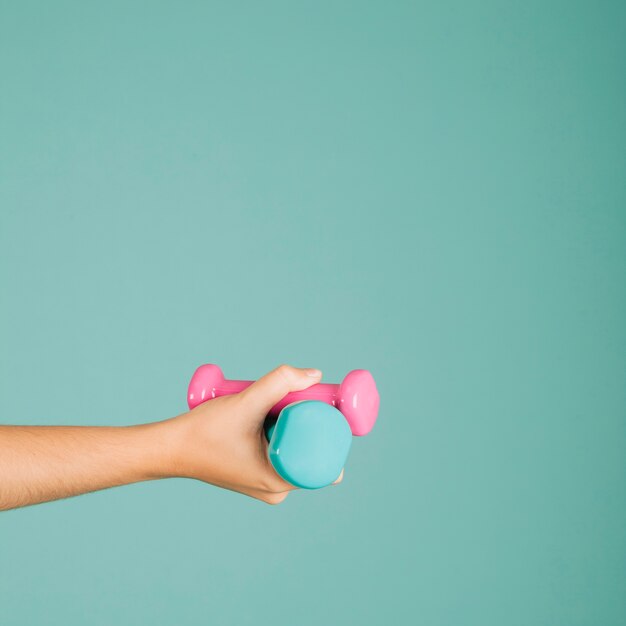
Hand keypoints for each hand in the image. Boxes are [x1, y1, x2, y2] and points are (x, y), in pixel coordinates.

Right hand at [161, 365, 343, 503]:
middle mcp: (276, 489)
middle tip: (295, 399)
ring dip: (294, 426)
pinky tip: (268, 417)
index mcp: (279, 482)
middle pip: (314, 452)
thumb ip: (280, 382)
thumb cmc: (204, 431)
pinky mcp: (256, 474)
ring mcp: (266, 484)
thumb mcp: (245, 402)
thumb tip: (315, 375)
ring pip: (297, 450)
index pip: (327, 460)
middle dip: (311, 423)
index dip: (332, 430)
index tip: (325, 404)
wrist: (170, 447)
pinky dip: (281, 432)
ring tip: (273, 409)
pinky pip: (282, 453)